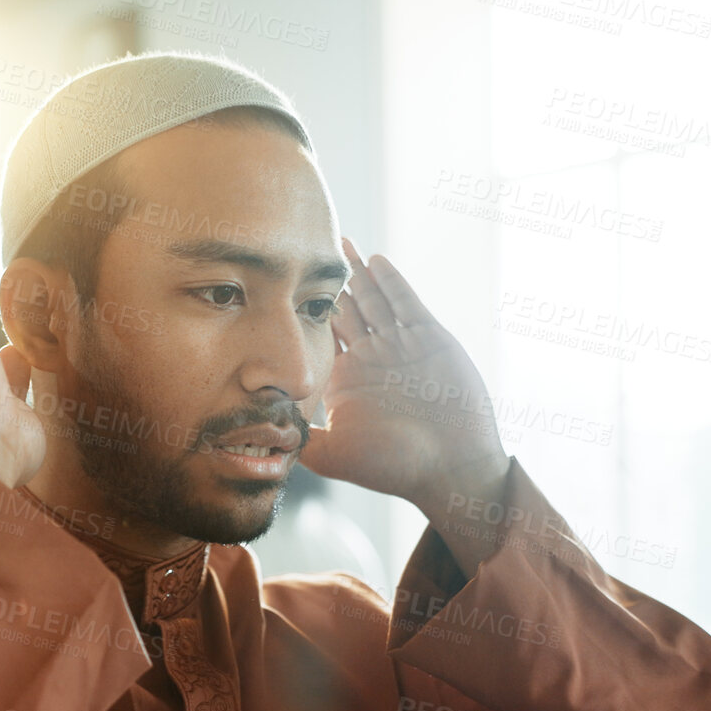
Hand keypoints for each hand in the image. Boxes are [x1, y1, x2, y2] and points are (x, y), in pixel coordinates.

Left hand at [300, 240, 510, 569]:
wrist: (451, 469)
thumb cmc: (394, 467)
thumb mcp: (334, 455)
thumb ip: (299, 440)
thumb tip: (259, 432)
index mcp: (346, 379)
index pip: (319, 334)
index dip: (302, 309)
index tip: (281, 283)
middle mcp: (371, 357)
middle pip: (345, 308)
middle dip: (328, 281)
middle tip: (305, 248)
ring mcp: (401, 345)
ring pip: (373, 299)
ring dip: (357, 273)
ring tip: (339, 241)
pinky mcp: (429, 338)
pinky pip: (405, 302)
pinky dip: (390, 281)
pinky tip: (373, 261)